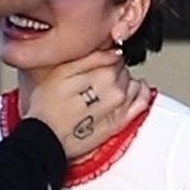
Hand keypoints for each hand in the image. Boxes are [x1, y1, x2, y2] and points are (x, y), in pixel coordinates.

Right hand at [23, 50, 147, 160]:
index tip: (94, 65)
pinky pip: (142, 103)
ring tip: (106, 88)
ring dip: (124, 83)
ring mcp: (121, 108)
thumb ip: (91, 58)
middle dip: (112, 72)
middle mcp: (117, 90)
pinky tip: (130, 93)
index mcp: (104, 74)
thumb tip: (113, 50)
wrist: (46, 138)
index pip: (116, 55)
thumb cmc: (48, 108)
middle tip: (94, 79)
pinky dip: (140, 94)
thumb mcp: (61, 71)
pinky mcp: (121, 123)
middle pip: (124, 70)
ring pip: (133, 84)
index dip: (103, 59)